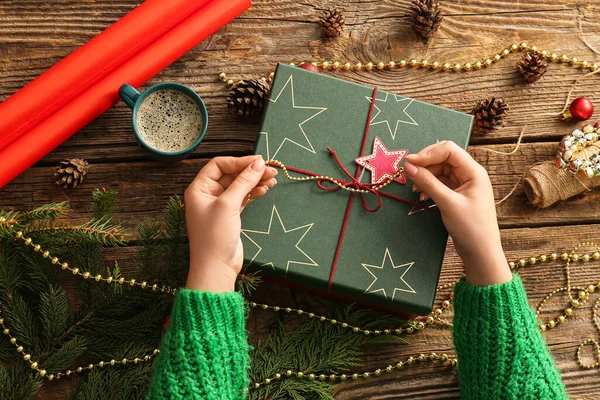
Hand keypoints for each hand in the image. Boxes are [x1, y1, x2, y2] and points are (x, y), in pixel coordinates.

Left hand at [183, 156, 276, 291]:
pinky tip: (265, 190)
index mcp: (199, 189)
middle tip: (271, 170)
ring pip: (239, 186)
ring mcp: (219, 206)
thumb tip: (259, 164)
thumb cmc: (214, 237)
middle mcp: (207, 195)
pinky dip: (254, 193)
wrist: (216, 268)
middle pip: (231, 175)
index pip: (219, 165)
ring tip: (273, 180)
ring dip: (255, 182)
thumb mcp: (228, 205)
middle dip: (250, 172)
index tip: (259, 161)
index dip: (239, 161)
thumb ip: (244, 182)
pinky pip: (243, 197)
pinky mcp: (230, 215)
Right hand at [403, 141, 510, 285]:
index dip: (427, 153)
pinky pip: (439, 183)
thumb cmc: (471, 228)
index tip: (409, 163)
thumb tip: (408, 166)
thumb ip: (428, 183)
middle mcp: (469, 174)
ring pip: (439, 171)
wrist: (481, 253)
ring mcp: (463, 184)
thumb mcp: (447, 203)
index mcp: (474, 171)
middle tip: (408, 175)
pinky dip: (429, 187)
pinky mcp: (457, 194)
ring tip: (415, 190)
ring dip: (425, 177)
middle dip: (424, 165)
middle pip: (442, 158)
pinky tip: (422, 197)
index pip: (448, 150)